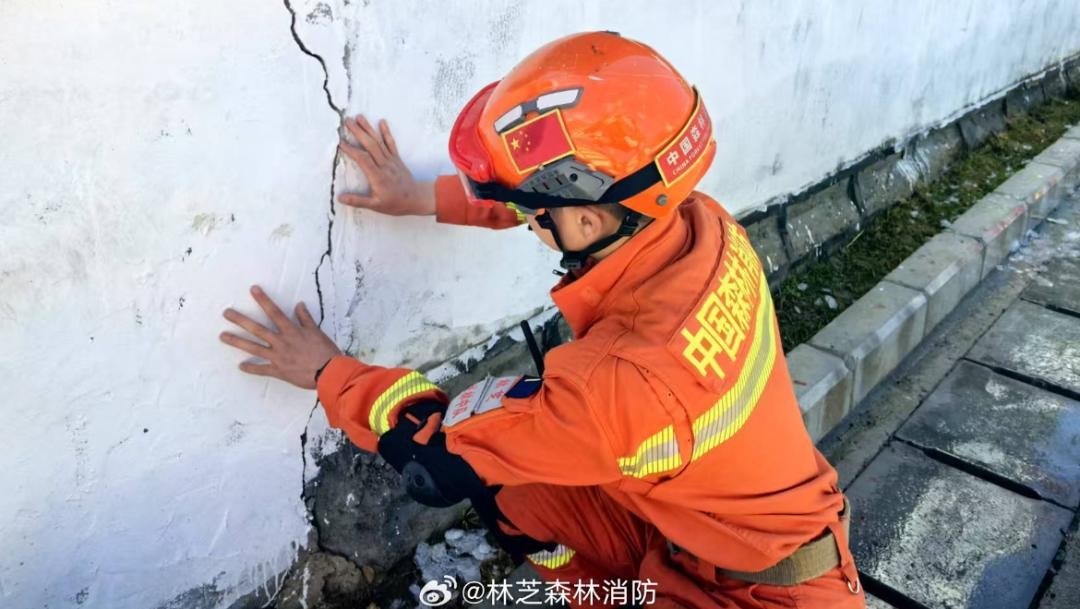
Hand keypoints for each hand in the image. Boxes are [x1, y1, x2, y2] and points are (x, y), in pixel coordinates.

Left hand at [220, 286, 342, 389]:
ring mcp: (278, 357)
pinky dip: (251, 368)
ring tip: (223, 336)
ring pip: (254, 348)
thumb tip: (299, 305)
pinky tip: (240, 366)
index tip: (253, 289)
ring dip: (237, 342)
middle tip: (226, 313)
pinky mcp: (279, 371)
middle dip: (240, 320)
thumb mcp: (317, 332)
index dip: (263, 300)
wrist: (328, 373)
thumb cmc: (325, 352)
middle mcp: (281, 342)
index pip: (274, 312)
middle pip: (257, 329)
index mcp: (291, 331)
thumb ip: (306, 319)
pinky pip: (262, 370)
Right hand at [337, 115, 435, 215]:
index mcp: (378, 176)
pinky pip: (391, 143)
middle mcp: (384, 165)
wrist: (416, 198)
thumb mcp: (376, 206)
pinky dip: (386, 132)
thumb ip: (358, 201)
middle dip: (358, 132)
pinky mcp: (396, 158)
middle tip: (347, 121)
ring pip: (379, 142)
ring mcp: (391, 160)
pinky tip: (382, 121)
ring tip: (359, 117)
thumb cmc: (395, 203)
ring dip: (369, 128)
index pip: (362, 159)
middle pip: (370, 145)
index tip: (340, 142)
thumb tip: (340, 198)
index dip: (351, 150)